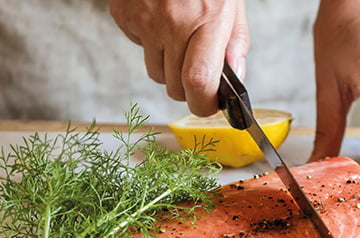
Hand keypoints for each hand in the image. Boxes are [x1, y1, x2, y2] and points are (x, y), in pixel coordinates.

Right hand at [109, 0, 248, 115]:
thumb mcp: (232, 4)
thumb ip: (236, 44)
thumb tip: (236, 81)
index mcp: (208, 19)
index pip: (198, 81)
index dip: (203, 105)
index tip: (209, 106)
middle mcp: (175, 22)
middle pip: (175, 87)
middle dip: (187, 90)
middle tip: (196, 72)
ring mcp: (146, 20)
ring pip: (155, 74)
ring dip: (167, 68)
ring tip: (178, 38)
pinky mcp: (124, 15)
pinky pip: (137, 49)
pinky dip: (149, 44)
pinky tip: (159, 20)